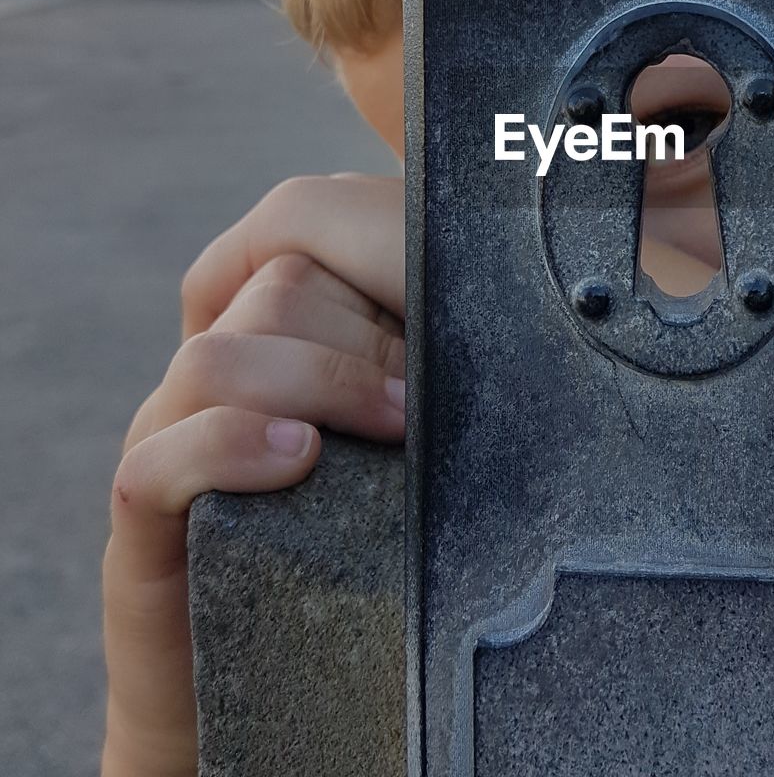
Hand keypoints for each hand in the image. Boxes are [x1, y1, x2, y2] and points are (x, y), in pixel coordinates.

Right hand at [101, 175, 405, 776]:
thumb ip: (428, 353)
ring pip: (219, 356)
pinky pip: (160, 454)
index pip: (301, 234)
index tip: (436, 324)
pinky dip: (231, 445)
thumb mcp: (419, 425)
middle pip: (277, 288)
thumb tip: (490, 284)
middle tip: (422, 400)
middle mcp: (225, 365)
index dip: (372, 267)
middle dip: (365, 337)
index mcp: (288, 330)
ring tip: (394, 426)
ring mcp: (173, 431)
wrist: (295, 679)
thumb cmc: (377, 539)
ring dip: (322, 381)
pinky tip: (299, 458)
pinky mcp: (143, 510)